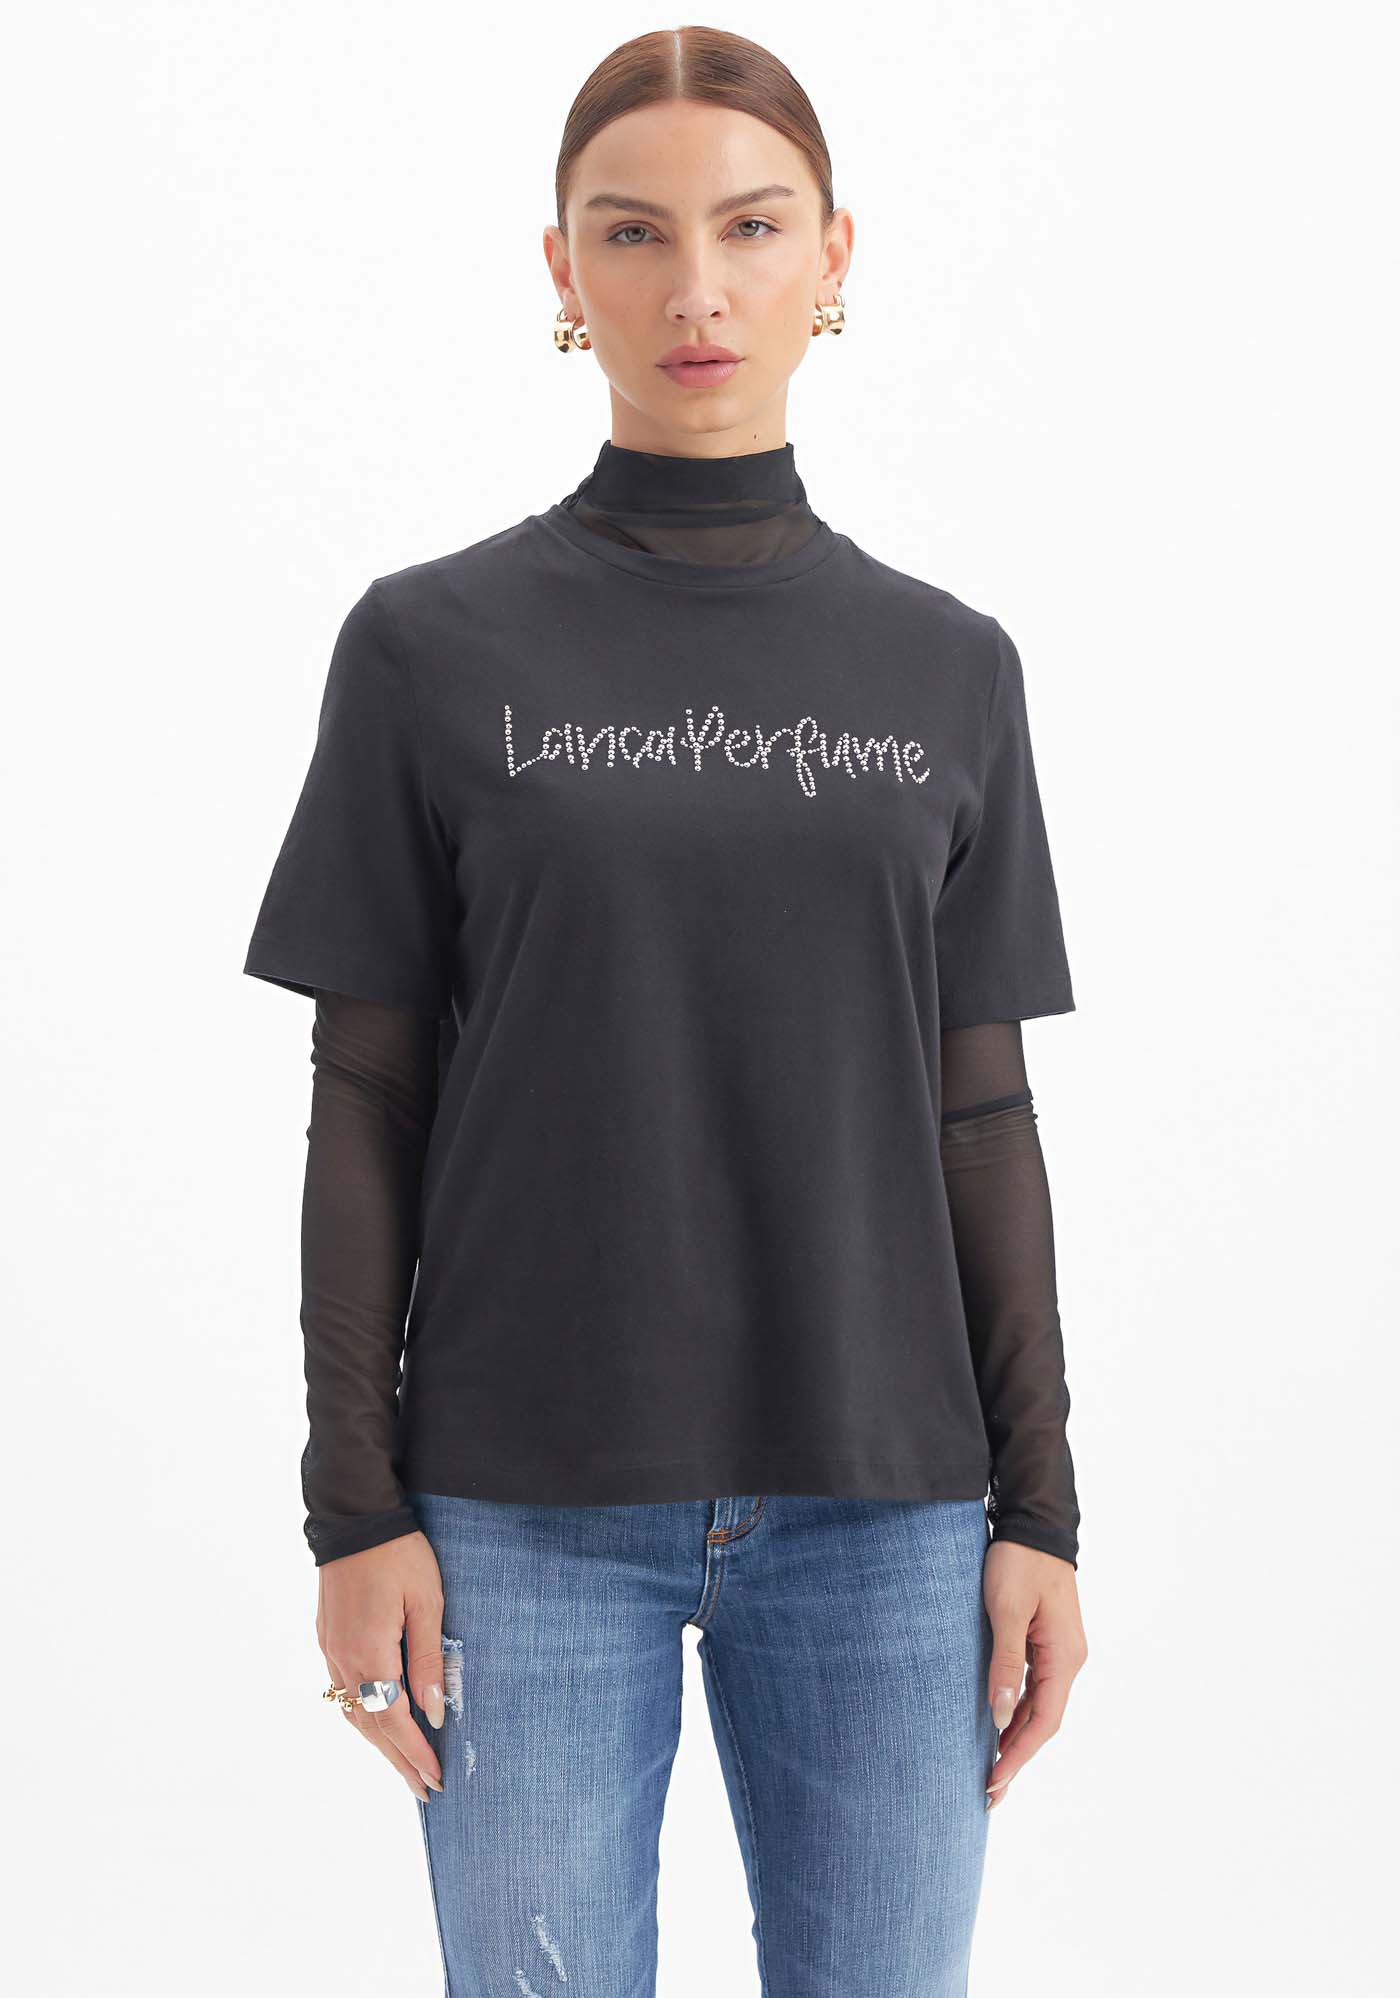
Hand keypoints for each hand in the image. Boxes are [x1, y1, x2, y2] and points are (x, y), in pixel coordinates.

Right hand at [316, 1531, 450, 1801]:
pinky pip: (344, 1691)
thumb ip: (427, 1660)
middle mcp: (343, 1659)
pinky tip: (378, 1723)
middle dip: (399, 1761)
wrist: (354, 1517)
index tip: (437, 1780)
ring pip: (353, 1712)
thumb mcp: (427, 1603)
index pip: (396, 1720)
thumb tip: (433, 1713)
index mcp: (370, 1653)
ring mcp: (330, 1649)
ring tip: (404, 1767)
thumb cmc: (400, 1555)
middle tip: (424, 1791)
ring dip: (379, 1743)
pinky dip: (364, 1716)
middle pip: (371, 1726)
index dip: (416, 1753)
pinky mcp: (327, 1637)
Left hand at [982, 1539, 1087, 1810]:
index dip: (1017, 1755)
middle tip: (987, 1793)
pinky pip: (1034, 1688)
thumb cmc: (1017, 1560)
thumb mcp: (1007, 1609)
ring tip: (989, 1771)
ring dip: (1015, 1738)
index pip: (1043, 1722)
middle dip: (1015, 1757)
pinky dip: (1016, 1712)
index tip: (992, 1782)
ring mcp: (1060, 1651)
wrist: (1034, 1521)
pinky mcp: (1047, 1642)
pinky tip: (997, 1726)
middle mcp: (1068, 1660)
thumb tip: (999, 1716)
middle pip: (1043, 1722)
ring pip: (1038, 1707)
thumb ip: (1005, 1663)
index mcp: (1065, 1656)